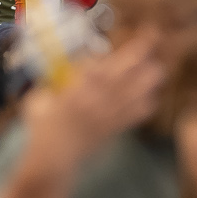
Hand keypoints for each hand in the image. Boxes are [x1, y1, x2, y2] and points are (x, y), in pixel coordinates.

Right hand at [24, 36, 163, 170]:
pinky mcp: (115, 128)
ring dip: (149, 78)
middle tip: (152, 38)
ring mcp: (109, 114)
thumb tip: (59, 71)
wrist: (54, 159)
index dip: (105, 54)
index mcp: (75, 91)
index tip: (106, 46)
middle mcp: (96, 100)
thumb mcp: (39, 101)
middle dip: (139, 55)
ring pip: (137, 92)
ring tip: (157, 67)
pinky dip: (147, 104)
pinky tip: (151, 96)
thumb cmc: (42, 128)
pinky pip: (138, 114)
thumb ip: (50, 85)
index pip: (97, 66)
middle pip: (124, 73)